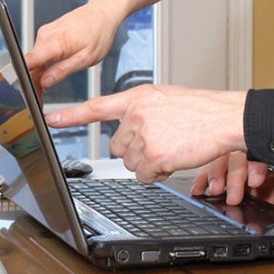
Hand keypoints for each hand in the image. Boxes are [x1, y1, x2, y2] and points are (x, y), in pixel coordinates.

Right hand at [25, 0, 122, 92]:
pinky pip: (41, 51)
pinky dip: (44, 63)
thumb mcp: (85, 59)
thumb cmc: (99, 33)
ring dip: (39, 73)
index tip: (28, 93)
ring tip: (47, 87)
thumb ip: (62, 71)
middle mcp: (45, 35)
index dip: (24, 79)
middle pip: (30, 64)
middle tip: (40, 99)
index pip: (27, 62)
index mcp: (54, 42)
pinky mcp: (47, 33)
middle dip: (33, 82)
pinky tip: (51, 71)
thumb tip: (45, 83)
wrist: (103, 12)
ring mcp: (45, 32)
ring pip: (35, 59)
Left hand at [46, 84, 247, 181]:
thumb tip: (129, 131)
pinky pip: (145, 175)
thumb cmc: (199, 110)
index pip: (96, 106)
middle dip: (136, 151)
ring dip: (149, 162)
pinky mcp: (154, 155)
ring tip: (171, 146)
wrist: (224, 117)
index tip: (50, 119)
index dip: (71, 115)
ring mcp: (144, 135)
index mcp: (137, 98)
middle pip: (118, 147)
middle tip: (160, 141)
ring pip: (131, 163)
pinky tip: (174, 157)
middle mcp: (136, 115)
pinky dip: (158, 173)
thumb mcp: (165, 99)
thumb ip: (142, 111)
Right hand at [192, 153, 273, 212]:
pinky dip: (205, 177)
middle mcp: (257, 150)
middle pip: (240, 152)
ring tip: (215, 190)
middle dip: (234, 173)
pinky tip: (199, 187)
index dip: (257, 164)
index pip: (264, 149)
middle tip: (234, 194)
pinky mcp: (231, 168)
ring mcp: (243, 158)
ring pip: (223, 156)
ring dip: (217, 173)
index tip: (256, 181)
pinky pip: (213, 166)